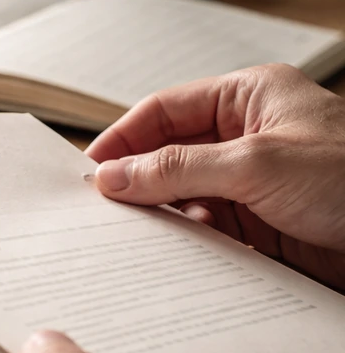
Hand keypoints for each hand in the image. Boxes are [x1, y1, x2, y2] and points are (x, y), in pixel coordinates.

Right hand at [86, 63, 344, 290]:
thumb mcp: (257, 164)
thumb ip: (178, 168)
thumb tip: (114, 174)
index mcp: (249, 98)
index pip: (165, 110)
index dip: (123, 138)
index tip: (90, 171)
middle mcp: (248, 137)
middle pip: (169, 154)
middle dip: (138, 180)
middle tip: (102, 209)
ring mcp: (254, 183)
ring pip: (185, 195)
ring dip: (162, 214)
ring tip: (136, 235)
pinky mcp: (262, 225)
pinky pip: (208, 230)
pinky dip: (188, 241)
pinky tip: (177, 253)